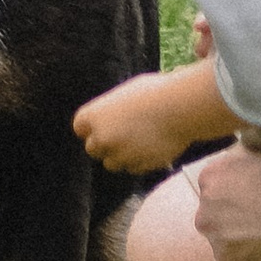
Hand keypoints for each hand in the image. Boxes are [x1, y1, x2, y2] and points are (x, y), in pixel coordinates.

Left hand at [74, 72, 199, 172]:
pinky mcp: (138, 166)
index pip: (80, 128)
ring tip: (139, 139)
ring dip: (121, 155)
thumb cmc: (155, 93)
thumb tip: (109, 118)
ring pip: (112, 163)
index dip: (90, 128)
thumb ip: (111, 110)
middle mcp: (102, 138)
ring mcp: (120, 155)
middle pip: (92, 149)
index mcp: (95, 116)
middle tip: (122, 134)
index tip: (102, 125)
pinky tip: (151, 146)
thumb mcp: (126, 94)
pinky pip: (132, 168)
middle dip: (104, 144)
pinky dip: (139, 161)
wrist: (180, 108)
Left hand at [191, 141, 260, 260]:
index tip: (259, 190)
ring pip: (234, 246)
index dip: (238, 188)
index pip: (215, 186)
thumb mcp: (255, 147)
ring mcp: (228, 253)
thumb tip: (235, 166)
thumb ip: (235, 160)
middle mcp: (208, 221)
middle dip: (237, 218)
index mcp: (209, 183)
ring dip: (250, 242)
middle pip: (219, 219)